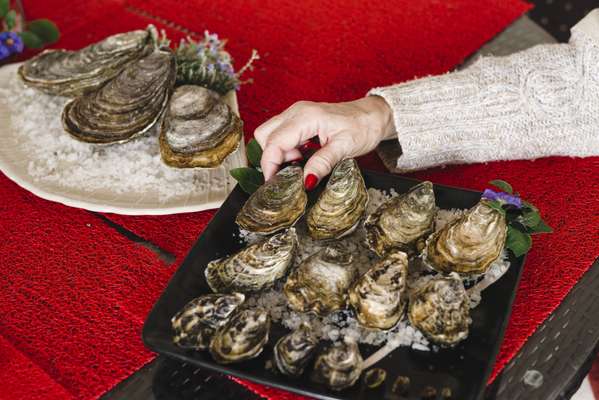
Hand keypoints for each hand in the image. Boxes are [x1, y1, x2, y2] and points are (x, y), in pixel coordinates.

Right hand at [254, 96, 395, 188]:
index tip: (274, 183)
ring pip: (269, 134)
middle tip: (292, 171)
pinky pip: (280, 133)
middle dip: (272, 157)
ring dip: (278, 152)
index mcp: (306, 117)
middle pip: (264, 135)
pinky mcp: (298, 118)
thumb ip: (322, 163)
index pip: (274, 142)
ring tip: (300, 161)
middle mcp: (296, 111)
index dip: (269, 165)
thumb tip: (305, 181)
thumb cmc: (362, 127)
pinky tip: (302, 155)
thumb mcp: (345, 148)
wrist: (372, 115)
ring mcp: (296, 113)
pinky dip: (285, 148)